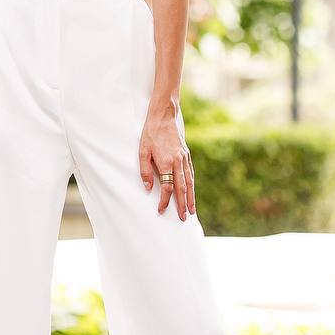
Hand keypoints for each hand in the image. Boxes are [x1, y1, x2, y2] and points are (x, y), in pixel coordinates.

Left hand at [139, 103, 195, 219]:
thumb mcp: (142, 151)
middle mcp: (178, 162)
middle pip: (182, 188)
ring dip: (191, 197)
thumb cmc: (150, 134)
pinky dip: (192, 185)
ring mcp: (184, 158)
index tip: (162, 210)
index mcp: (166, 162)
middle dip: (183, 204)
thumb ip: (145, 171)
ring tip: (192, 210)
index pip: (167, 187)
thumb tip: (148, 188)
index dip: (165, 201)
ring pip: (189, 182)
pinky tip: (192, 192)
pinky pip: (191, 173)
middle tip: (184, 218)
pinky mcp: (186, 154)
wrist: (164, 116)